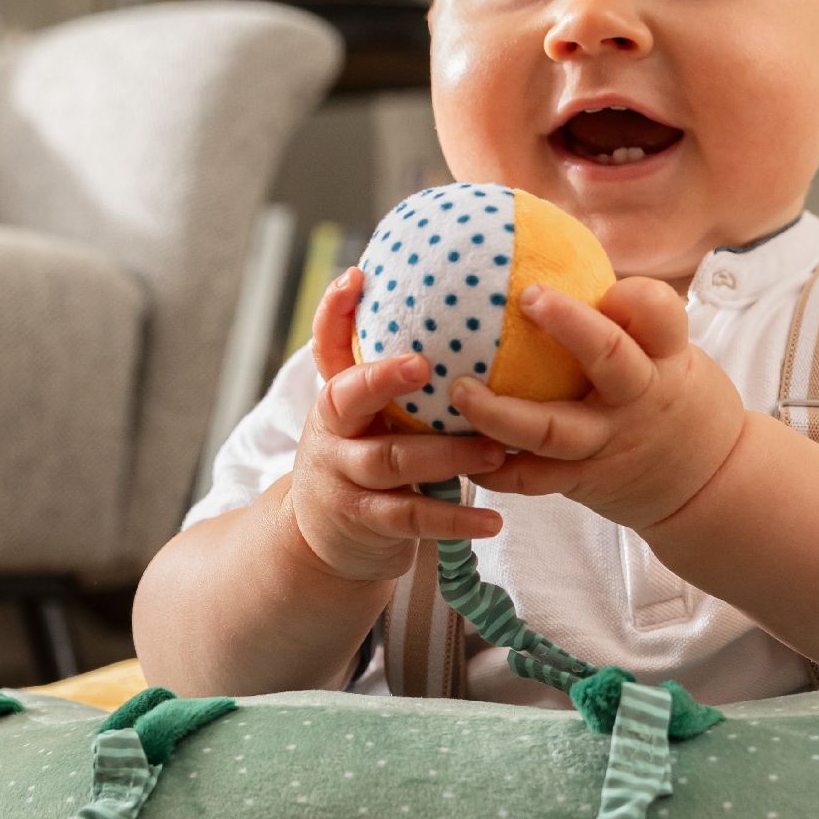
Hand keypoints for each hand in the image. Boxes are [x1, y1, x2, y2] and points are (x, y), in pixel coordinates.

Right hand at [286, 268, 510, 581]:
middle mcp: (334, 433)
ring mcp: (345, 478)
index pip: (327, 346)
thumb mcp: (370, 419)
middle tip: (425, 364)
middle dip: (383, 378)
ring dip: (448, 455)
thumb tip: (461, 306)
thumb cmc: (367, 463)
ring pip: (393, 460)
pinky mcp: (365, 522)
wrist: (323, 542)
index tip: (357, 276)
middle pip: (348, 397)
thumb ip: (399, 380)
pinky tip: (494, 521)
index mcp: (338, 399)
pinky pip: (414, 517)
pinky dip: (456, 519)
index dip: (335, 312)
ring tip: (496, 451)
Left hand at [445, 276, 747, 532]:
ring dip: (503, 414)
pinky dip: (499, 469)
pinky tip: (465, 453)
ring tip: (460, 392)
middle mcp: (640, 397)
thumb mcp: (671, 354)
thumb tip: (548, 250)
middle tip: (526, 297)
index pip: (658, 312)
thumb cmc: (673, 398)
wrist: (710, 484)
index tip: (605, 273)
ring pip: (554, 430)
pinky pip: (537, 478)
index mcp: (665, 358)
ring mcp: (612, 442)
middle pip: (610, 356)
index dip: (630, 292)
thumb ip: (627, 319)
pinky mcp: (588, 480)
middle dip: (569, 326)